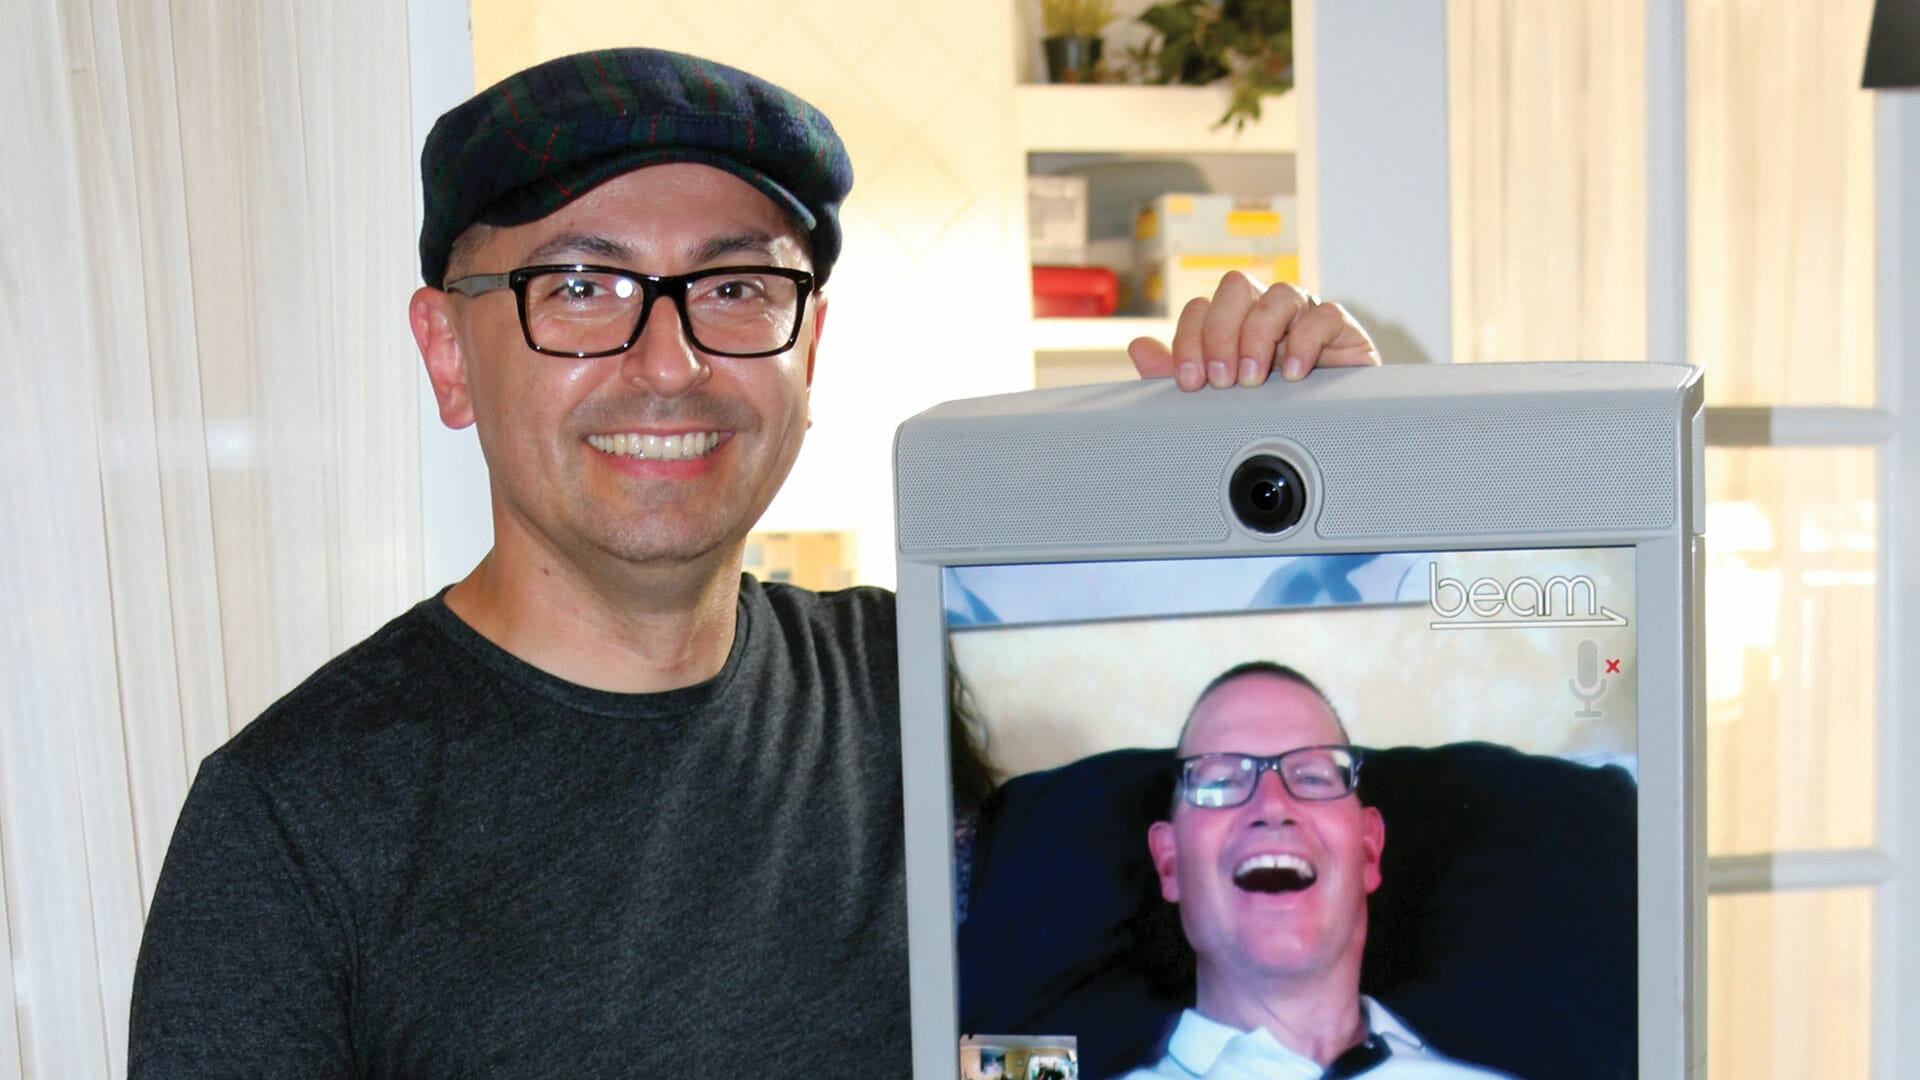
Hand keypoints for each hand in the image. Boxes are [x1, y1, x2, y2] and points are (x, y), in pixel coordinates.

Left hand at [1126, 272, 1381, 390]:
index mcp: (1232, 321)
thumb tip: (1138, 347)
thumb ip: (1176, 374)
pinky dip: (1306, 342)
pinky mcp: (1341, 328)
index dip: (1190, 340)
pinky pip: (1324, 314)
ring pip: (1278, 294)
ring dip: (1258, 336)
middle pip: (1235, 286)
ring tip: (1254, 380)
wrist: (1325, 431)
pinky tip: (1293, 374)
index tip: (1192, 383)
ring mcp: (1303, 314)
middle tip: (1223, 380)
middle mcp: (1264, 309)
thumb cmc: (1266, 410)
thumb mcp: (1216, 396)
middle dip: (1221, 334)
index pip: (1201, 308)